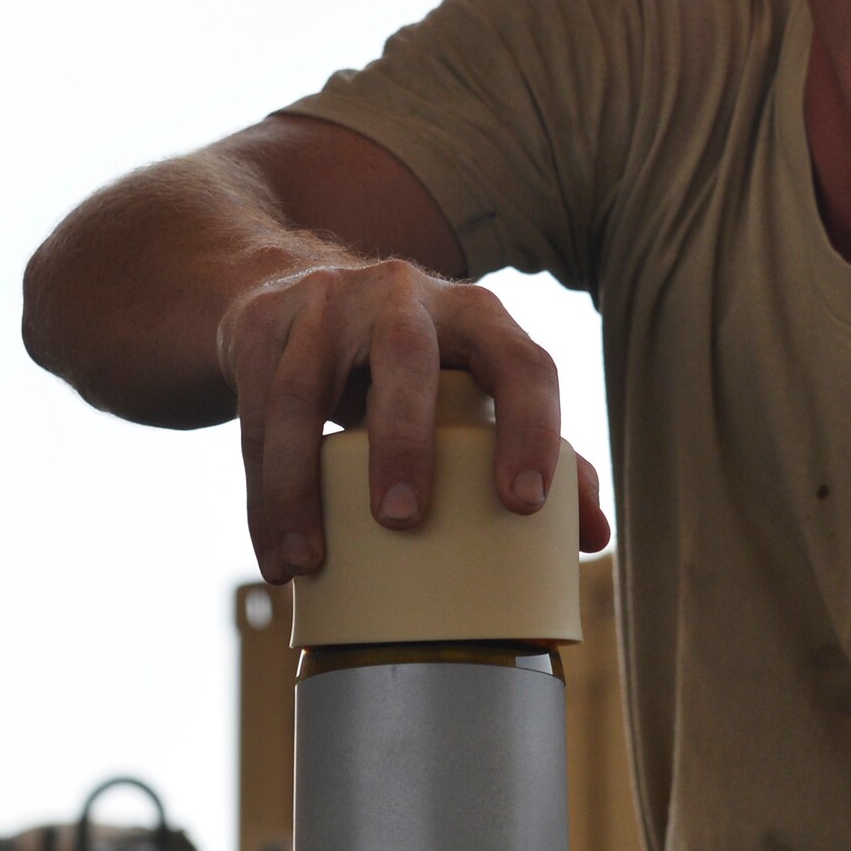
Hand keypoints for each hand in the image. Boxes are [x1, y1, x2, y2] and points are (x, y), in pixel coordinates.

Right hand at [216, 256, 610, 583]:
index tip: (525, 505)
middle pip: (408, 357)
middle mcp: (405, 294)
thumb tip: (594, 539)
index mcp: (478, 315)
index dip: (532, 428)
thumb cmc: (410, 366)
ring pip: (306, 390)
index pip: (521, 362)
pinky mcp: (264, 323)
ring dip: (301, 481)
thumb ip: (535, 449)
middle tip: (402, 520)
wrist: (296, 288)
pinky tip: (277, 553)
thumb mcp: (469, 388)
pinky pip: (257, 413)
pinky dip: (262, 492)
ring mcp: (328, 303)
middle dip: (405, 439)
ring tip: (309, 561)